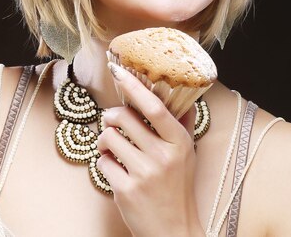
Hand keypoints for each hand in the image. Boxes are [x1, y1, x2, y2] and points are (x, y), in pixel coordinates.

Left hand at [97, 62, 202, 236]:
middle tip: (112, 122)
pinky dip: (104, 162)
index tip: (118, 71)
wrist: (174, 231)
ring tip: (114, 149)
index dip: (133, 86)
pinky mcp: (126, 189)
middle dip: (111, 116)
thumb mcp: (188, 155)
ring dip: (105, 140)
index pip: (154, 107)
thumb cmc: (179, 188)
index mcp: (179, 142)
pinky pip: (102, 161)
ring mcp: (144, 173)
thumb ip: (182, 124)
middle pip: (122, 117)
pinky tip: (116, 169)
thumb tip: (184, 95)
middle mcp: (163, 156)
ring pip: (108, 137)